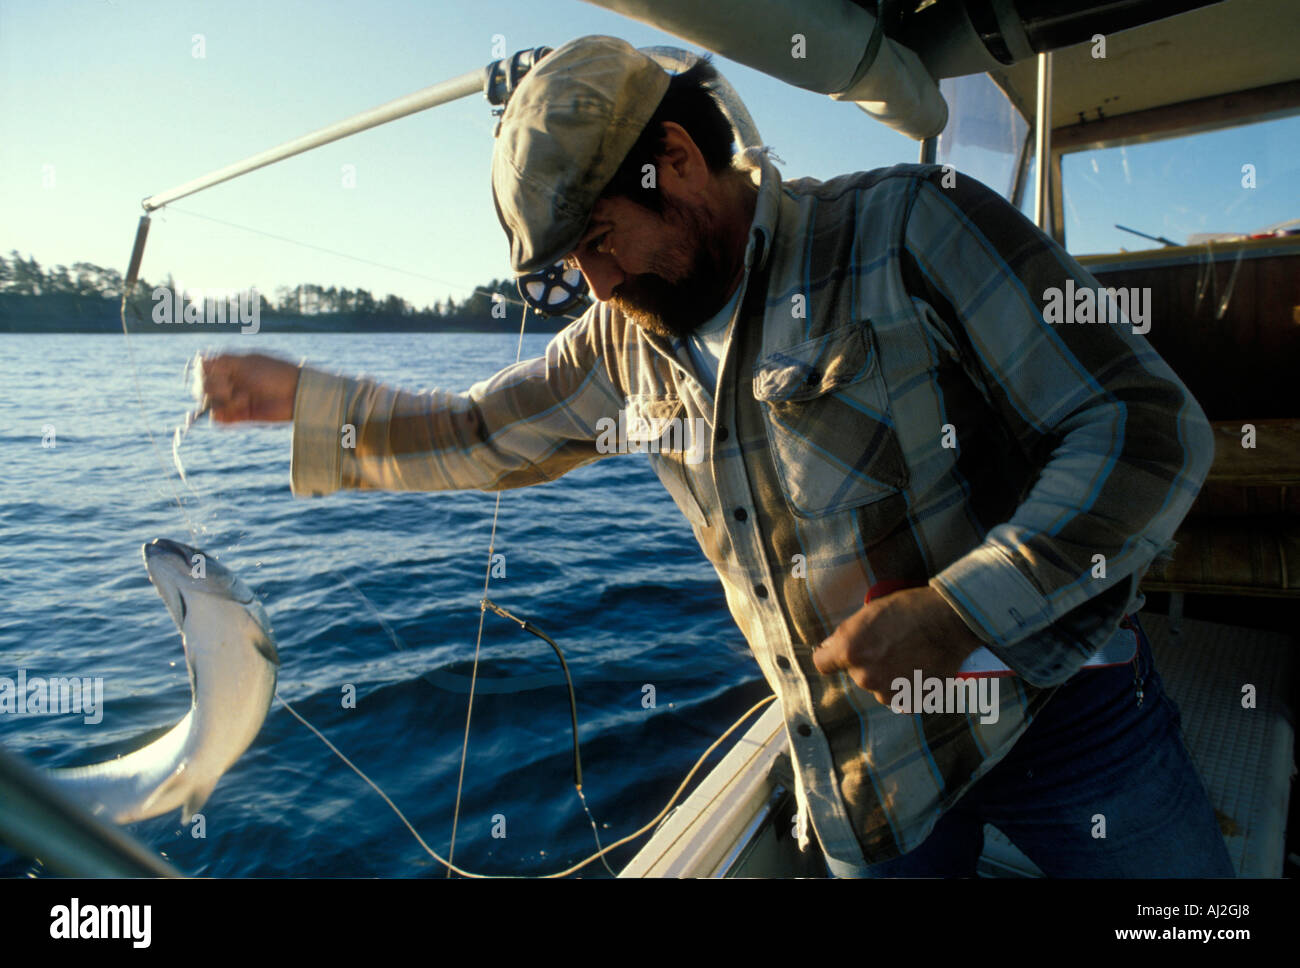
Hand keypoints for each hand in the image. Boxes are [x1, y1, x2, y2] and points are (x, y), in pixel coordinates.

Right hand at [200, 353, 300, 422]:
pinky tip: (240, 410)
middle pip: (202, 388)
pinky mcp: (240, 416)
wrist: (297, 394)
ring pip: (209, 404)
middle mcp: (228, 382)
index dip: (205, 373)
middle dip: (213, 389)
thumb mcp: (248, 362)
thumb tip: (198, 360)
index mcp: (229, 366)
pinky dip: (222, 416)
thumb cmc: (275, 373)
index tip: (220, 374)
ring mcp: (233, 400)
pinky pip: (218, 420)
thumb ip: (223, 361)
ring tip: (244, 399)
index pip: (201, 369)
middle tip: (231, 388)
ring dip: (222, 402)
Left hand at [812, 586, 984, 705]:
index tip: (837, 654)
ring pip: (879, 686)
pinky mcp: (910, 702)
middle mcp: (866, 676)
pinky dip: (906, 686)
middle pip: (855, 674)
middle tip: (889, 645)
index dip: (830, 656)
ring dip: (888, 676)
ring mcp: (889, 692)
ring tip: (908, 655)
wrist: (952, 621)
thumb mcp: (868, 612)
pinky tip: (918, 667)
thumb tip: (829, 648)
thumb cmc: (910, 610)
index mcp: (850, 651)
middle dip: (867, 663)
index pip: (822, 663)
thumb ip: (846, 634)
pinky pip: (900, 697)